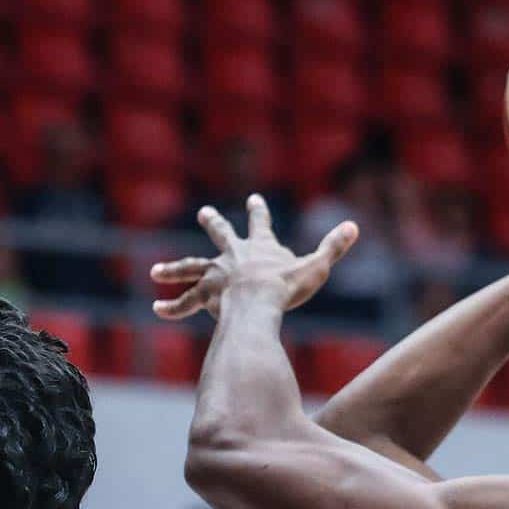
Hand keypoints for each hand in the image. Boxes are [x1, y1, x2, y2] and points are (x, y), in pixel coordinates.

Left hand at [148, 196, 358, 319]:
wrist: (257, 302)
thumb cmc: (287, 287)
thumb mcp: (316, 265)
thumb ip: (333, 247)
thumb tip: (354, 226)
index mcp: (259, 246)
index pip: (259, 223)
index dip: (258, 211)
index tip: (252, 199)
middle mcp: (233, 255)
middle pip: (221, 235)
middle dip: (213, 224)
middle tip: (204, 213)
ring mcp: (217, 274)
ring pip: (190, 268)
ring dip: (173, 269)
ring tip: (155, 272)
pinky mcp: (206, 295)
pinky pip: (186, 302)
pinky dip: (173, 306)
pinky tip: (159, 310)